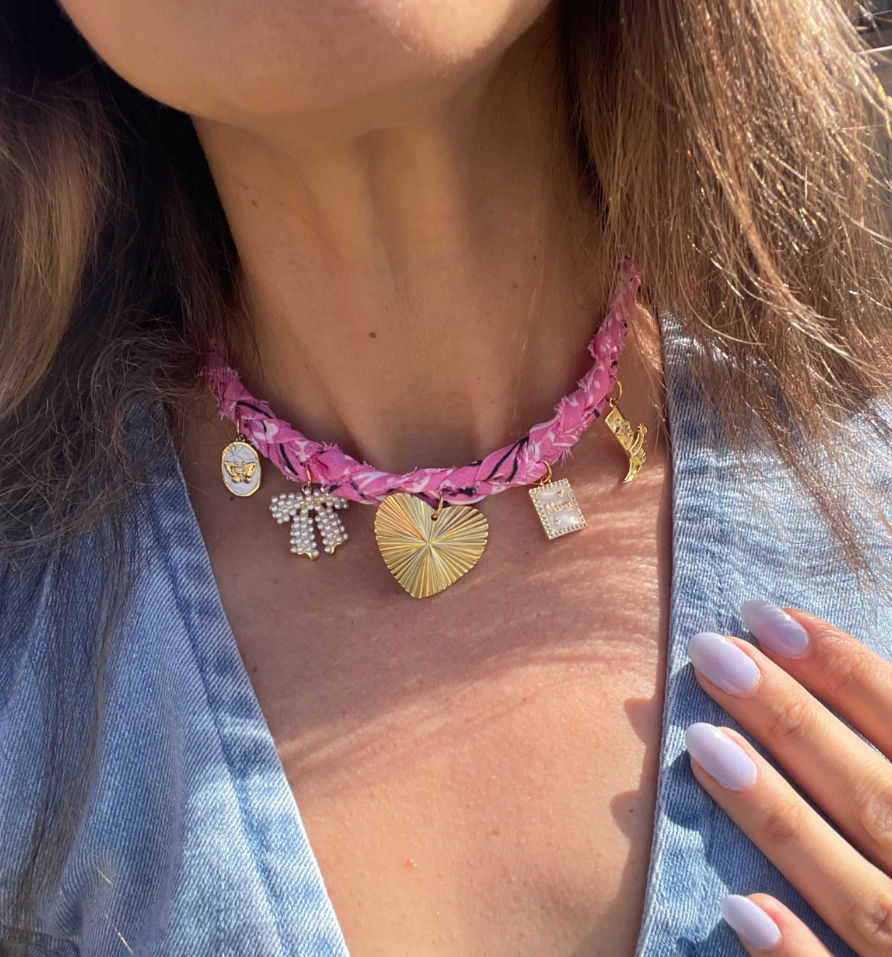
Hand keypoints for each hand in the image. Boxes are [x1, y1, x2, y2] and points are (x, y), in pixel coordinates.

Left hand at [684, 601, 891, 954]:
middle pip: (878, 799)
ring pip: (863, 897)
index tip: (764, 615)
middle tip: (709, 652)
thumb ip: (880, 744)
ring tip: (701, 742)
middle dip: (793, 720)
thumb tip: (803, 652)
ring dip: (782, 818)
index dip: (845, 668)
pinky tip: (737, 907)